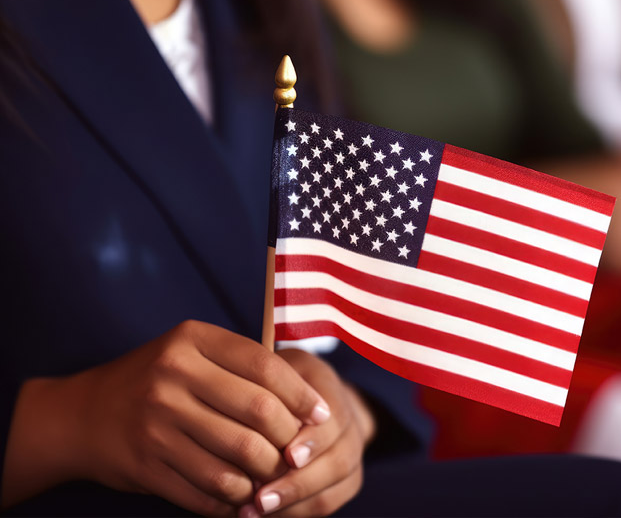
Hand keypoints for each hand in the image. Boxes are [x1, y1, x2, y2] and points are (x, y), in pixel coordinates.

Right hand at [2, 320, 330, 514]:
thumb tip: (308, 403)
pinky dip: (236, 497)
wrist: (82, 415)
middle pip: (260, 412)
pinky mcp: (145, 463)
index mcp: (191, 339)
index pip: (266, 365)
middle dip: (291, 438)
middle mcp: (172, 374)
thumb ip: (242, 367)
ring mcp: (156, 420)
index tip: (322, 414)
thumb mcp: (192, 353)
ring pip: (241, 455)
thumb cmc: (157, 380)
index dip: (302, 394)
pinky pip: (210, 488)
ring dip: (268, 473)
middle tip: (300, 452)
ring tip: (276, 476)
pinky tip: (244, 495)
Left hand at [241, 349, 374, 516]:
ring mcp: (351, 453)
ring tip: (255, 512)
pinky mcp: (345, 481)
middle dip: (300, 482)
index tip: (287, 456)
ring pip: (335, 487)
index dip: (314, 439)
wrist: (306, 399)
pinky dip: (297, 512)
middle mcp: (350, 422)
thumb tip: (249, 409)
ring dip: (295, 502)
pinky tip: (264, 516)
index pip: (335, 417)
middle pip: (339, 459)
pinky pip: (327, 503)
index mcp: (330, 388)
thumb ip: (265, 382)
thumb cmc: (273, 382)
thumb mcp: (270, 368)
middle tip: (262, 497)